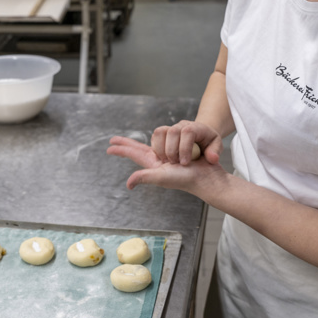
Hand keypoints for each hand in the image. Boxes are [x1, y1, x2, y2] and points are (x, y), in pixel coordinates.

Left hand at [107, 134, 227, 192]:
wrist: (208, 177)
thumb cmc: (186, 179)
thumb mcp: (162, 177)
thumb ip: (144, 177)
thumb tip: (129, 184)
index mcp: (153, 163)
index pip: (134, 152)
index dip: (122, 148)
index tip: (110, 145)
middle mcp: (161, 156)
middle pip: (151, 139)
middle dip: (160, 146)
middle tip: (169, 159)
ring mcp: (173, 150)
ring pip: (165, 133)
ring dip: (175, 146)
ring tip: (183, 161)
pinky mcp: (184, 145)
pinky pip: (179, 133)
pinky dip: (183, 141)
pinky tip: (190, 149)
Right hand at [151, 120, 222, 165]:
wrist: (200, 135)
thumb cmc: (208, 142)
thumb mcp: (216, 146)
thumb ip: (215, 152)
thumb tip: (212, 158)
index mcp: (197, 128)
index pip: (188, 132)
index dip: (184, 147)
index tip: (184, 163)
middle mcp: (183, 125)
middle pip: (172, 131)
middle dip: (172, 150)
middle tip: (175, 164)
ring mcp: (172, 127)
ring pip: (160, 132)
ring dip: (161, 149)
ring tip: (167, 162)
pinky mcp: (164, 132)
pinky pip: (155, 136)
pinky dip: (156, 148)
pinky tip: (163, 158)